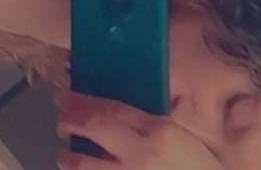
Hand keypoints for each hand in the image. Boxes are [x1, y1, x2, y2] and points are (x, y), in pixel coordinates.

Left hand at [57, 92, 223, 168]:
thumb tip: (127, 105)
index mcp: (158, 132)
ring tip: (63, 156)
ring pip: (89, 166)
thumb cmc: (199, 169)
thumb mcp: (182, 138)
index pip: (111, 109)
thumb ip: (156, 119)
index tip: (66, 97)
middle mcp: (142, 154)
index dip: (83, 101)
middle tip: (61, 122)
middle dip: (71, 122)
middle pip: (96, 129)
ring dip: (71, 160)